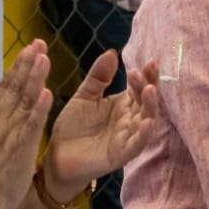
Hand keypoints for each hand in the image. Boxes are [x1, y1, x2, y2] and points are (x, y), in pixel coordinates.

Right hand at [0, 40, 53, 208]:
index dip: (16, 67)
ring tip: (44, 58)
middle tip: (40, 44)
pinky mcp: (18, 149)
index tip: (29, 50)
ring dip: (34, 79)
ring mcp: (7, 134)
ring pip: (22, 101)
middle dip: (28, 64)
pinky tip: (47, 94)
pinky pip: (30, 126)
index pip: (2, 87)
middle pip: (13, 88)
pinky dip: (38, 109)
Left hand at [41, 50, 160, 200]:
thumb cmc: (72, 127)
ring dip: (151, 106)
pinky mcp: (121, 154)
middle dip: (148, 86)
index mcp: (122, 104)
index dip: (146, 75)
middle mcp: (129, 119)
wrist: (57, 156)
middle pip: (146, 101)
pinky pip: (137, 144)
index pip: (139, 87)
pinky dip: (144, 134)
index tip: (148, 61)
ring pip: (147, 120)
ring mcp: (127, 137)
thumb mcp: (84, 97)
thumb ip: (98, 77)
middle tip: (142, 72)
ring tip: (150, 90)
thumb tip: (112, 52)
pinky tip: (147, 122)